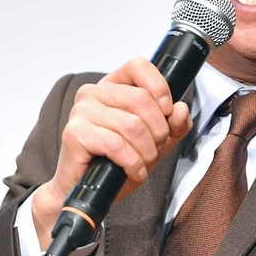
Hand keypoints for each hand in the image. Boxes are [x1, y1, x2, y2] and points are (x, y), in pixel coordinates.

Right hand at [32, 58, 191, 248]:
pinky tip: (134, 170)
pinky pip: (116, 144)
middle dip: (158, 129)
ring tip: (145, 162)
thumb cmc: (119, 159)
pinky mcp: (75, 133)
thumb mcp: (156, 139)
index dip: (159, 87)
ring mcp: (81, 111)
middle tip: (156, 146)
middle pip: (140, 98)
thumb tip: (181, 109)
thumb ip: (175, 123)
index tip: (167, 110)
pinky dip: (133, 162)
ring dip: (147, 150)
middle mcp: (94, 92)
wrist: (89, 189)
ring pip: (131, 124)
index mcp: (113, 85)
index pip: (138, 66)